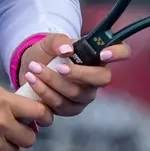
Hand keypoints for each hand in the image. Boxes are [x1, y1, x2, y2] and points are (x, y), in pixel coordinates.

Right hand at [0, 80, 52, 150]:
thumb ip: (11, 105)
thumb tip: (35, 118)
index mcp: (3, 102)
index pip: (39, 112)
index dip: (43, 119)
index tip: (40, 122)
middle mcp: (1, 122)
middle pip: (30, 138)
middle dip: (21, 137)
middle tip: (7, 134)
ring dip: (6, 150)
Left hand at [16, 34, 133, 116]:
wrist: (28, 69)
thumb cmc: (45, 53)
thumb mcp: (49, 41)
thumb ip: (59, 41)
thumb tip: (67, 50)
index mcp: (97, 56)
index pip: (121, 52)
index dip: (118, 53)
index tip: (103, 53)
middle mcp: (96, 78)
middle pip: (102, 79)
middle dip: (78, 74)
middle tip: (58, 67)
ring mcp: (85, 95)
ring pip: (76, 94)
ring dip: (52, 82)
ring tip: (34, 69)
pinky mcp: (70, 109)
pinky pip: (61, 106)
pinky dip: (44, 93)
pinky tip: (32, 81)